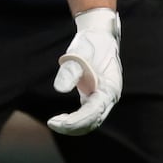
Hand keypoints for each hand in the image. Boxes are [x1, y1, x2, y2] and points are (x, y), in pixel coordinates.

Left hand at [47, 7, 121, 135]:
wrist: (100, 35)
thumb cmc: (90, 44)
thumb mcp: (78, 54)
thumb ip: (70, 72)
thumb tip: (59, 89)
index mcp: (109, 88)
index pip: (93, 112)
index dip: (75, 120)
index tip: (55, 122)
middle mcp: (110, 97)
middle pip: (93, 121)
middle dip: (73, 126)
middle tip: (52, 123)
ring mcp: (105, 98)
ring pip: (92, 121)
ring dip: (74, 126)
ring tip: (54, 123)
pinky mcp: (97, 97)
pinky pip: (88, 115)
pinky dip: (76, 120)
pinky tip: (62, 119)